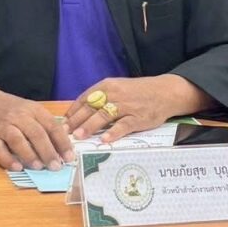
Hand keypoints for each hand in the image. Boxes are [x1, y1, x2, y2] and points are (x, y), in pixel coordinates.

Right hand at [0, 81, 74, 171]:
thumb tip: (64, 143)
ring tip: (40, 167)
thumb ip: (45, 124)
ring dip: (30, 155)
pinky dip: (7, 159)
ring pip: (17, 140)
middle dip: (48, 151)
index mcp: (32, 109)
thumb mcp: (29, 109)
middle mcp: (17, 116)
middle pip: (36, 133)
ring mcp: (1, 126)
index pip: (51, 125)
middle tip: (57, 166)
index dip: (62, 142)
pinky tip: (17, 167)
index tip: (69, 157)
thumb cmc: (10, 108)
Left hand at [64, 74, 212, 143]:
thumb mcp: (118, 89)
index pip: (85, 98)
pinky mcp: (138, 118)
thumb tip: (81, 114)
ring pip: (104, 116)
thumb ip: (101, 99)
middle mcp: (115, 94)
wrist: (165, 92)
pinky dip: (114, 133)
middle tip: (64, 133)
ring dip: (90, 126)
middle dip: (76, 121)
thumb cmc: (138, 92)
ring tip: (79, 136)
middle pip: (91, 108)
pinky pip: (123, 126)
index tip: (62, 123)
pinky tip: (104, 140)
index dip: (72, 111)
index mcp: (107, 86)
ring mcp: (127, 106)